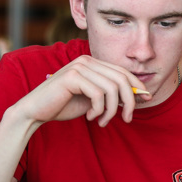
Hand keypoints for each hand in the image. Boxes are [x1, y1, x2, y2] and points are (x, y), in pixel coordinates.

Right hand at [18, 56, 151, 127]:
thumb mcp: (92, 99)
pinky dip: (99, 110)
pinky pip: (98, 95)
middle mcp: (86, 60)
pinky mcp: (72, 77)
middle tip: (128, 119)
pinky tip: (91, 117)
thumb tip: (137, 96)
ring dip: (111, 110)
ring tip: (103, 121)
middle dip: (130, 101)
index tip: (146, 99)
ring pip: (112, 88)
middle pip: (121, 78)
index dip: (137, 85)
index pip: (123, 71)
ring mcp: (79, 67)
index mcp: (92, 62)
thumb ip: (110, 94)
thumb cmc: (63, 105)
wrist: (35, 111)